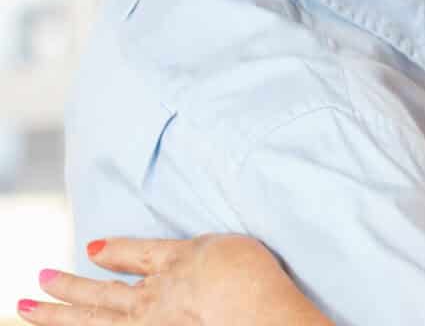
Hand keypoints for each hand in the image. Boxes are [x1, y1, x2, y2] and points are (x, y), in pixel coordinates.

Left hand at [17, 235, 329, 325]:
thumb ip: (188, 251)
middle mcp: (151, 300)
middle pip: (99, 294)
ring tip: (27, 311)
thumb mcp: (220, 247)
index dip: (112, 251)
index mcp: (170, 266)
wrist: (256, 313)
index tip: (90, 249)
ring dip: (56, 316)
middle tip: (36, 282)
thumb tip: (171, 257)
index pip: (133, 256)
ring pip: (92, 322)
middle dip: (65, 288)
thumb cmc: (248, 278)